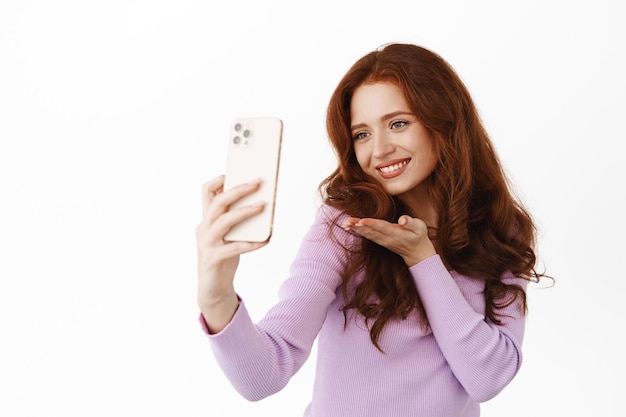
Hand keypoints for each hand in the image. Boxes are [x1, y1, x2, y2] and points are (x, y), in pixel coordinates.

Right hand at [195, 175, 267, 331]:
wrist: (213, 289)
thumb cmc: (224, 258)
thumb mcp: (229, 235)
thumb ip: (236, 219)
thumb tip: (258, 201)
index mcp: (206, 219)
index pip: (206, 191)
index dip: (218, 180)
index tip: (234, 172)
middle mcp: (203, 228)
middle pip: (217, 202)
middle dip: (238, 190)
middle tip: (257, 182)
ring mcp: (206, 244)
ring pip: (224, 221)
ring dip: (244, 212)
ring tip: (263, 206)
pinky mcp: (213, 259)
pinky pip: (234, 248)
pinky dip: (252, 243)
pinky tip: (267, 239)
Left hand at [342, 215, 435, 266]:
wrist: (417, 253)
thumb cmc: (419, 236)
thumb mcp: (420, 227)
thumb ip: (410, 223)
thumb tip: (402, 219)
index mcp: (397, 233)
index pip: (382, 227)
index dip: (372, 224)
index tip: (361, 221)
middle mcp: (387, 238)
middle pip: (371, 231)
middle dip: (359, 226)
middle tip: (347, 221)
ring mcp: (382, 241)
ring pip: (367, 234)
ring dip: (356, 229)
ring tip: (346, 223)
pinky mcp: (380, 241)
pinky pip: (368, 236)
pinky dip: (358, 232)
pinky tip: (350, 227)